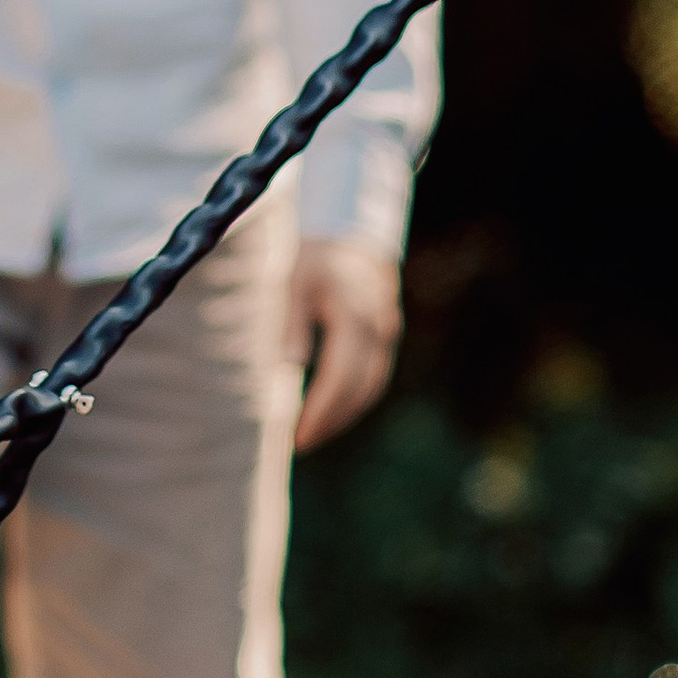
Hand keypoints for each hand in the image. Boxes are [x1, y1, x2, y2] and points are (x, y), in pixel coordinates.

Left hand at [286, 241, 401, 454]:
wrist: (348, 234)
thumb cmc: (311, 260)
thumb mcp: (291, 283)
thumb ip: (290, 324)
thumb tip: (290, 369)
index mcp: (351, 312)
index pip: (340, 375)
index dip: (321, 410)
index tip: (297, 435)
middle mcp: (375, 325)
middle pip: (358, 387)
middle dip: (330, 420)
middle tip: (299, 444)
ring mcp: (387, 331)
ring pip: (371, 386)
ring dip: (344, 415)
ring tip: (312, 435)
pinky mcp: (387, 336)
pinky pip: (375, 376)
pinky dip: (354, 399)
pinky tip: (331, 413)